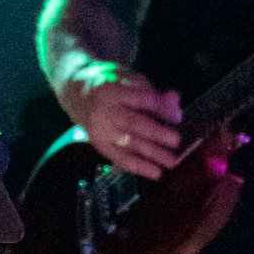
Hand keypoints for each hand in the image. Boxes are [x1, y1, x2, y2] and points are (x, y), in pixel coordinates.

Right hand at [60, 62, 181, 177]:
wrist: (76, 94)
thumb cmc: (111, 84)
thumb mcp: (130, 80)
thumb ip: (152, 92)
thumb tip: (175, 101)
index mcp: (113, 90)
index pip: (139, 99)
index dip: (159, 108)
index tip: (177, 117)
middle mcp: (104, 112)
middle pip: (132, 123)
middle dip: (155, 133)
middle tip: (176, 141)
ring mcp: (100, 131)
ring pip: (127, 143)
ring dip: (151, 154)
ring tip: (171, 162)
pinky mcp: (100, 146)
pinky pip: (119, 158)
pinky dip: (138, 167)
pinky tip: (155, 173)